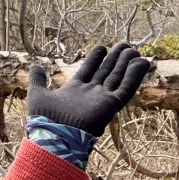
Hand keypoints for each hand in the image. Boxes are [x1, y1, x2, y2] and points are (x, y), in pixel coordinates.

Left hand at [28, 43, 149, 135]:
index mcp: (75, 90)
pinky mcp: (111, 105)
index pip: (88, 70)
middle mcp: (90, 94)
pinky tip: (142, 63)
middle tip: (125, 44)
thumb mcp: (38, 93)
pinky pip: (126, 88)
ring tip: (134, 49)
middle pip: (106, 72)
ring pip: (118, 77)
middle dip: (115, 58)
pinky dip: (135, 76)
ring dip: (126, 64)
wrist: (55, 135)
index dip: (95, 59)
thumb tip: (35, 66)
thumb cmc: (45, 118)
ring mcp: (102, 99)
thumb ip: (37, 79)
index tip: (102, 47)